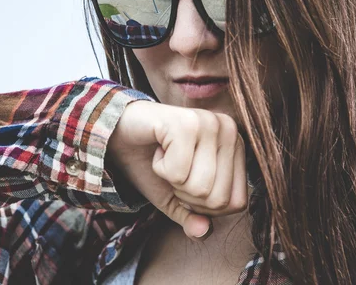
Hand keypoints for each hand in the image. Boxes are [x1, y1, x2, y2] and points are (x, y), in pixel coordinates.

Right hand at [108, 101, 247, 239]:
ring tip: (166, 157)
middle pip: (219, 198)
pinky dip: (160, 169)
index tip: (184, 182)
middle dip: (186, 194)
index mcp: (236, 146)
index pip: (237, 202)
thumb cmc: (151, 160)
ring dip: (173, 181)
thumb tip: (203, 232)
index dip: (205, 207)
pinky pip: (178, 172)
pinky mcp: (186, 123)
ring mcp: (210, 123)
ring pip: (200, 187)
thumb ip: (193, 215)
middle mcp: (230, 130)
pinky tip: (158, 149)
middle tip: (173, 168)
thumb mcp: (174, 196)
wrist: (118, 131)